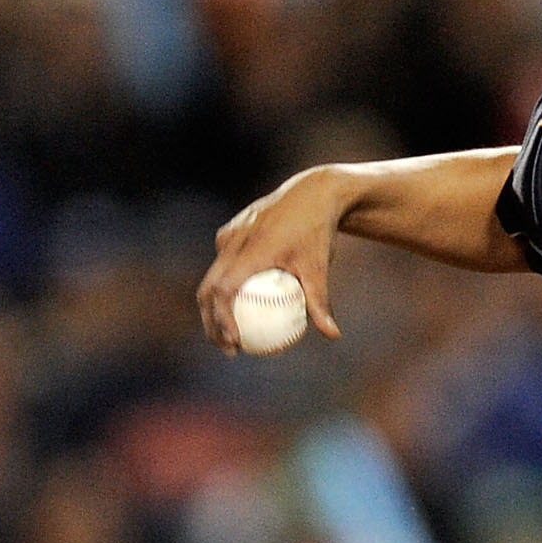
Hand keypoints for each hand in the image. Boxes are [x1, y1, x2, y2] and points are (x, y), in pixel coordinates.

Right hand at [197, 167, 351, 351]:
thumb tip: (333, 335)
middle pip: (209, 288)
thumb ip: (321, 301)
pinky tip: (241, 310)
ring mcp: (229, 234)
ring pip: (212, 277)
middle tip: (230, 349)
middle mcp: (234, 240)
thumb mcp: (320, 267)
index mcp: (251, 249)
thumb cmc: (318, 231)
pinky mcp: (230, 232)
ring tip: (230, 335)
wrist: (311, 193)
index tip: (235, 341)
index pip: (224, 289)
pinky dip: (225, 289)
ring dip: (214, 308)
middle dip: (212, 322)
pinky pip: (223, 265)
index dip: (222, 318)